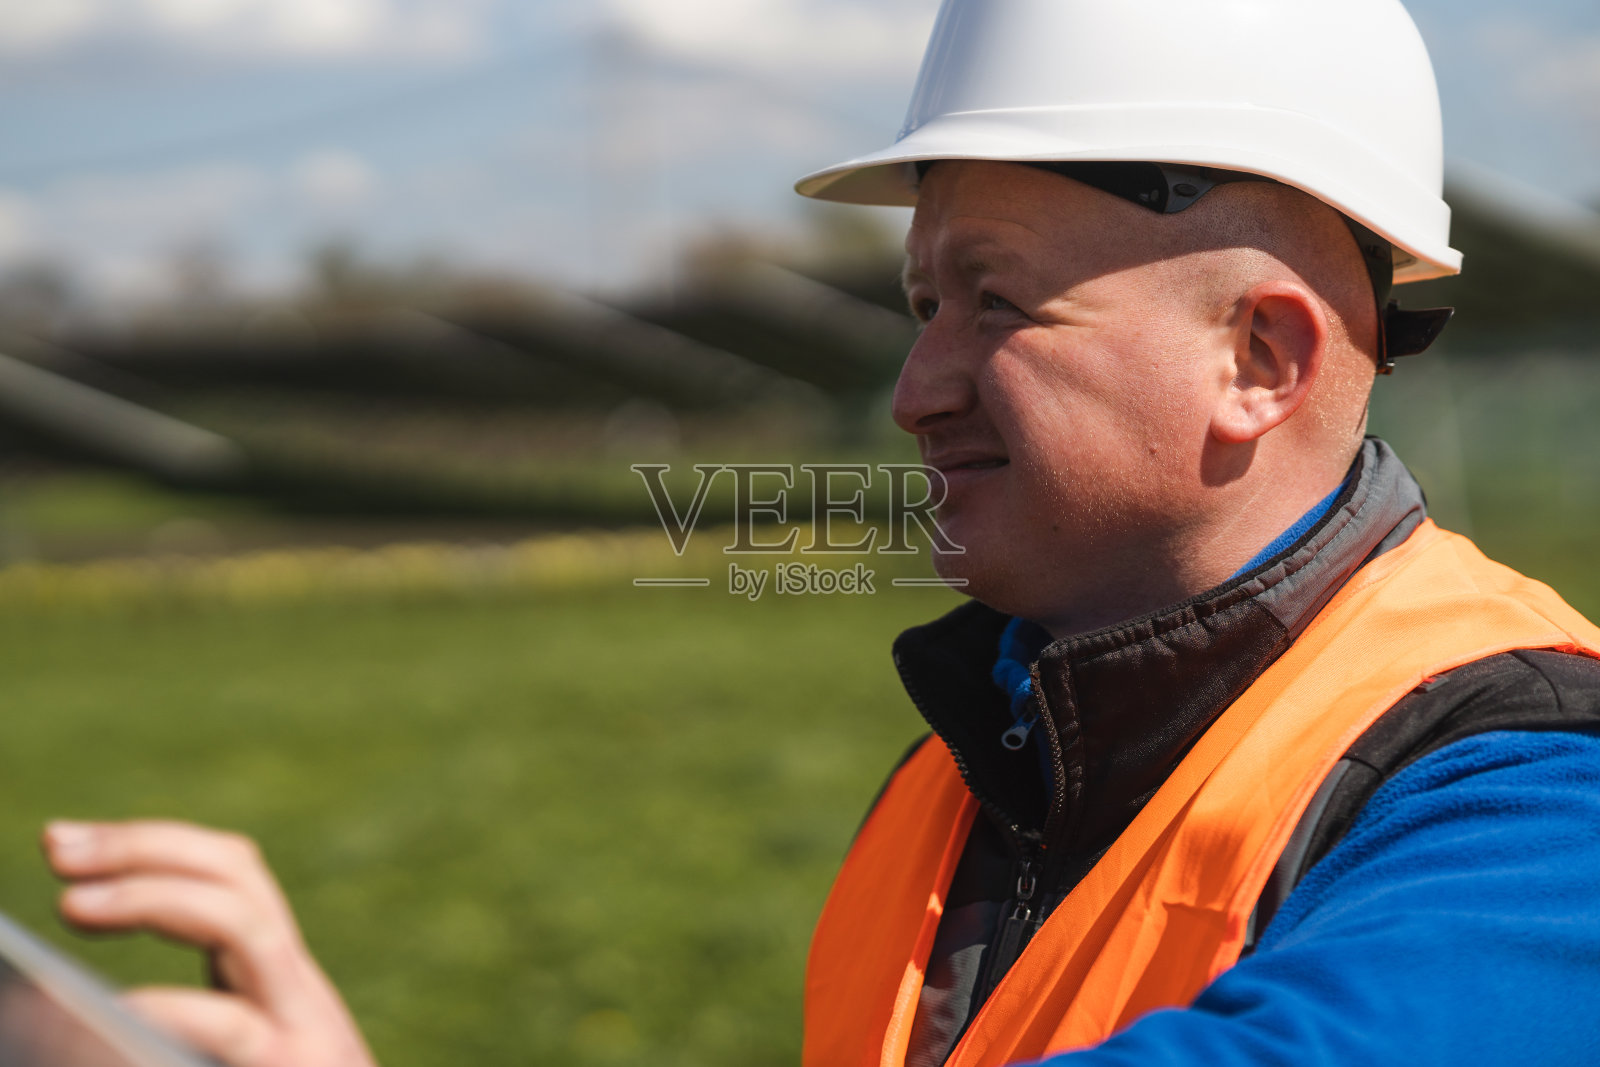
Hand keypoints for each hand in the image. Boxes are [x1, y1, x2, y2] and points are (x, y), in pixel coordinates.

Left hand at [43, 820, 377, 1066]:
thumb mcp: (218, 1061)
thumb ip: (170, 1027)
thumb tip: (44, 1010)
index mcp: (275, 990)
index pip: (232, 877)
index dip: (154, 845)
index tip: (68, 844)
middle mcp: (298, 997)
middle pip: (238, 875)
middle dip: (145, 845)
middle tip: (56, 843)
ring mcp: (304, 1033)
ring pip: (245, 920)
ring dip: (154, 892)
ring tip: (72, 903)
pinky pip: (224, 1026)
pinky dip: (160, 1004)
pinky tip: (99, 1012)